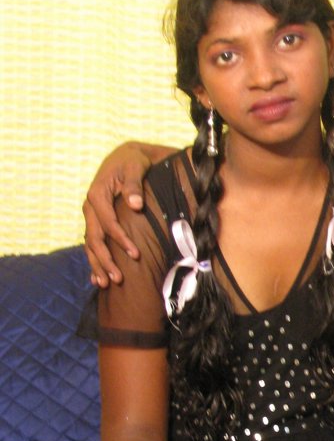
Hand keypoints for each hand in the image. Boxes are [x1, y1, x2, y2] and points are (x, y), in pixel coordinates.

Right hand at [83, 141, 165, 286]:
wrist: (127, 157)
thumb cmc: (134, 161)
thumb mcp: (136, 167)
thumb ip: (135, 185)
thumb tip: (135, 205)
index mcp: (97, 194)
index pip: (107, 222)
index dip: (120, 240)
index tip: (136, 255)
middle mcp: (90, 206)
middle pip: (94, 238)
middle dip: (106, 260)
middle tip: (118, 279)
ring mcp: (91, 215)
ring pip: (90, 244)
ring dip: (98, 265)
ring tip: (106, 284)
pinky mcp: (96, 221)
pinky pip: (92, 243)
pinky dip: (94, 261)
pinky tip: (97, 278)